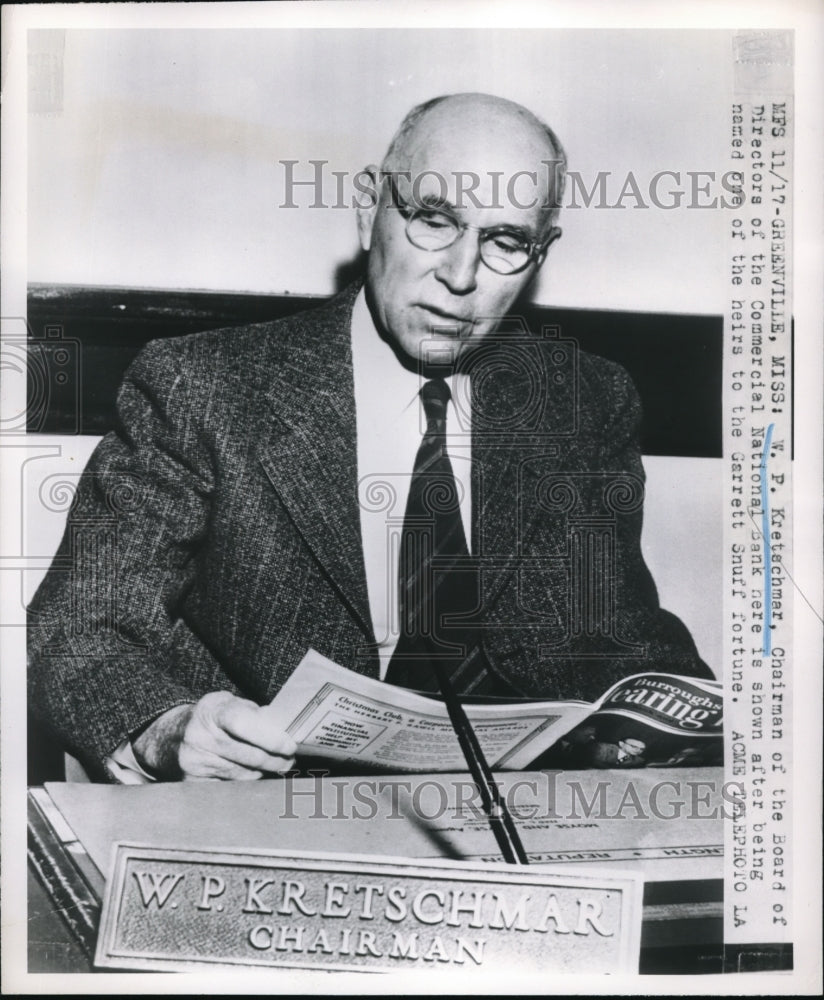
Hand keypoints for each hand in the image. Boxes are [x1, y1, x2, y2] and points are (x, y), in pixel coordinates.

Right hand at [133, 692, 296, 780]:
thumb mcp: (231, 704)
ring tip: (274, 765)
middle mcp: (198, 737)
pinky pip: (231, 789)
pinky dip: (246, 783)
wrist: (173, 736)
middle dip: (276, 760)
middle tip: (290, 760)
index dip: (270, 737)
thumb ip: (257, 714)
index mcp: (212, 711)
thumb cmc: (213, 718)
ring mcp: (193, 763)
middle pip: (249, 756)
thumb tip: (285, 729)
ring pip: (244, 776)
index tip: (290, 746)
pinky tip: (252, 774)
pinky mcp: (192, 784)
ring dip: (264, 773)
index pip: (243, 723)